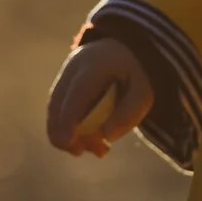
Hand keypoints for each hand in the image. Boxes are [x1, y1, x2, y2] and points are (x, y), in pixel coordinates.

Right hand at [44, 39, 152, 157]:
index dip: (69, 119)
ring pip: (56, 111)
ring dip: (71, 135)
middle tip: (101, 152)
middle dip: (69, 135)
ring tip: (102, 150)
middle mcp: (73, 68)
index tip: (68, 142)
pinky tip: (93, 139)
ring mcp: (66, 76)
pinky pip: (60, 111)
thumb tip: (107, 136)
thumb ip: (130, 112)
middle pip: (59, 106)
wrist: (129, 48)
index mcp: (94, 65)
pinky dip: (71, 128)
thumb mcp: (145, 90)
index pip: (76, 95)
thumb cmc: (139, 71)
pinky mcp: (64, 85)